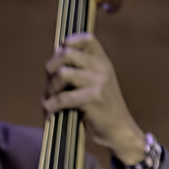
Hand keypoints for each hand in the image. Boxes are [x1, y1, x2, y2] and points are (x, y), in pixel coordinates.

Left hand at [43, 33, 149, 166]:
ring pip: (62, 73)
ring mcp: (98, 81)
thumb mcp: (95, 81)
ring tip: (51, 98)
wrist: (118, 129)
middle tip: (50, 83)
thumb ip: (79, 68)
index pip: (86, 39)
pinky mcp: (93, 98)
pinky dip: (51, 105)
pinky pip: (63, 97)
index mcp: (102, 61)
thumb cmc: (101, 108)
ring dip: (51, 87)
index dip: (69, 42)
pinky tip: (50, 109)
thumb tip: (54, 55)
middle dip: (51, 67)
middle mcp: (102, 67)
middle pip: (66, 53)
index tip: (59, 54)